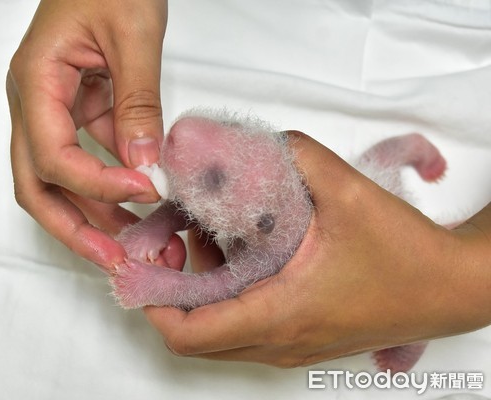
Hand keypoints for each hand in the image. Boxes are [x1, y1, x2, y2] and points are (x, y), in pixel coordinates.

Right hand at [7, 0, 168, 271]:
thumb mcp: (132, 35)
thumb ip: (137, 101)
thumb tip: (144, 164)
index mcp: (35, 81)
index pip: (52, 156)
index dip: (97, 185)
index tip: (145, 193)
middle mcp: (34, 103)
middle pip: (37, 185)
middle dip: (74, 228)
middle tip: (115, 261)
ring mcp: (52, 111)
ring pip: (58, 181)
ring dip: (93, 216)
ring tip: (133, 246)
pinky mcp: (77, 112)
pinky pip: (86, 160)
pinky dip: (110, 188)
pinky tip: (139, 207)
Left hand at [144, 132, 490, 366]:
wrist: (453, 288)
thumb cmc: (408, 257)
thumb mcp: (349, 192)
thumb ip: (298, 156)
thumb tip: (258, 142)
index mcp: (281, 314)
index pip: (188, 332)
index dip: (151, 300)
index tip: (140, 263)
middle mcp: (279, 341)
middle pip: (195, 337)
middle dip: (170, 290)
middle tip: (169, 244)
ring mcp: (291, 345)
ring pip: (218, 333)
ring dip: (198, 291)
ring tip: (203, 240)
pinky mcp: (302, 338)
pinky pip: (244, 328)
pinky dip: (225, 296)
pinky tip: (238, 253)